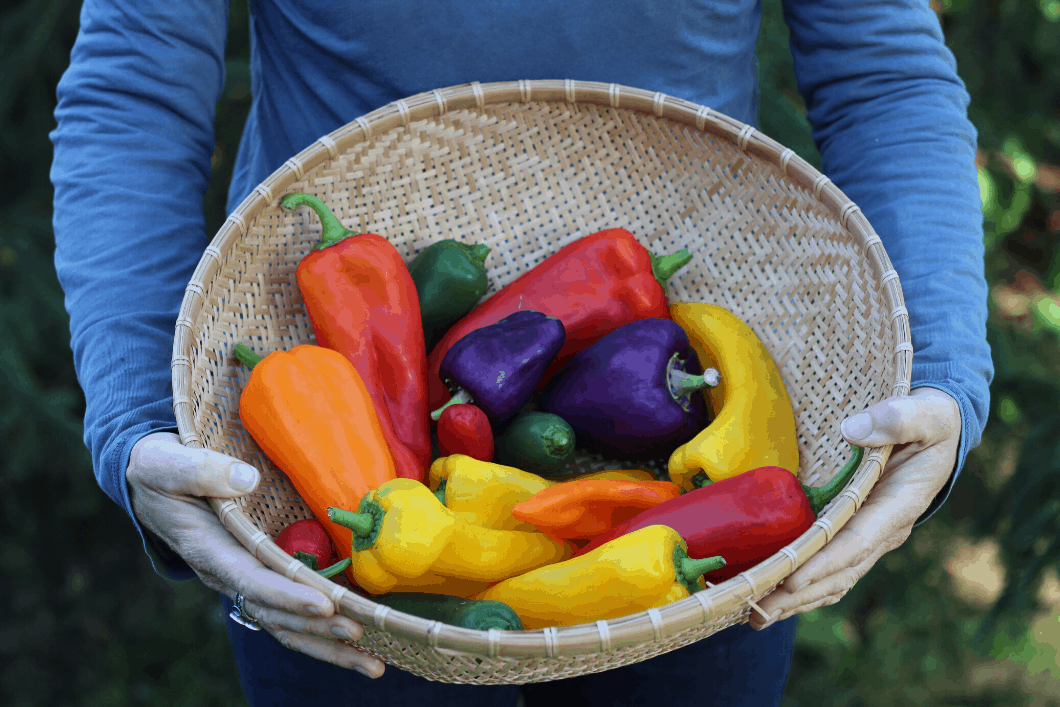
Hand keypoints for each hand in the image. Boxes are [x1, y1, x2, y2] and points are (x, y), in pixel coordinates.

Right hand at [127, 432, 384, 676]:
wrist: (153, 482)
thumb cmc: (160, 470)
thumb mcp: (166, 464)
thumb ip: (201, 470)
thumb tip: (247, 479)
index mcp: (208, 549)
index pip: (251, 579)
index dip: (287, 595)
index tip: (324, 604)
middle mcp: (226, 573)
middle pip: (274, 612)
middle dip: (315, 626)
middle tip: (358, 632)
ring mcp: (242, 579)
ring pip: (285, 623)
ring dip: (327, 644)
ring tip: (371, 662)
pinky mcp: (257, 576)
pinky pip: (289, 612)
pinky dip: (321, 632)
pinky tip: (357, 645)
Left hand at [750, 387, 960, 629]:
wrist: (937, 430)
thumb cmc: (930, 421)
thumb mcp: (925, 414)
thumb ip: (897, 418)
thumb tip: (853, 430)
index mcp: (900, 505)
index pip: (859, 540)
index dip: (826, 562)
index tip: (792, 579)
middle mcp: (884, 529)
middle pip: (840, 571)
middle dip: (800, 594)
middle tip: (759, 611)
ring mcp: (869, 535)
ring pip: (833, 578)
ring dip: (796, 600)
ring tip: (756, 615)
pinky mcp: (854, 532)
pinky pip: (829, 567)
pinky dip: (802, 586)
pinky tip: (772, 596)